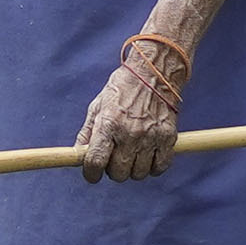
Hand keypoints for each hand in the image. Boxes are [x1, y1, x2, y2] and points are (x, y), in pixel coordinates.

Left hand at [78, 26, 195, 182]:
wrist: (155, 71)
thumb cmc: (123, 87)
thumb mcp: (99, 105)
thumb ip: (88, 132)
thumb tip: (78, 154)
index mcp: (108, 124)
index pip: (95, 162)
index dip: (91, 174)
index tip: (92, 174)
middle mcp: (129, 133)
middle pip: (118, 173)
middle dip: (113, 170)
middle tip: (115, 158)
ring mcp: (150, 137)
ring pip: (138, 174)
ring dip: (133, 169)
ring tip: (132, 154)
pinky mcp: (168, 137)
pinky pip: (160, 167)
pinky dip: (153, 167)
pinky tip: (148, 155)